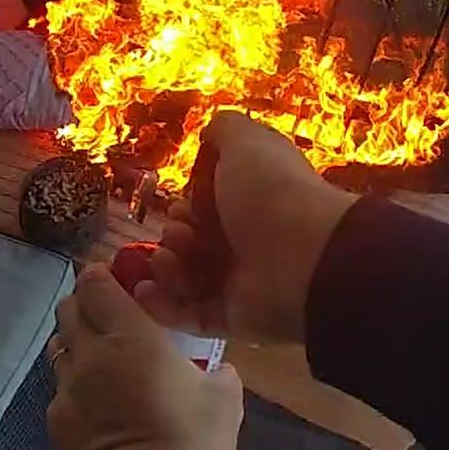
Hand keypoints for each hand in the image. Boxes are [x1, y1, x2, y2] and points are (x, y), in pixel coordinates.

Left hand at [46, 265, 243, 449]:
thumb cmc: (192, 441)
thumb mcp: (225, 398)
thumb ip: (217, 370)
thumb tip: (216, 369)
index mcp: (132, 337)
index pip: (96, 285)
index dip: (101, 276)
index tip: (114, 279)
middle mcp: (92, 354)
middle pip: (68, 309)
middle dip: (85, 304)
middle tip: (107, 315)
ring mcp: (68, 387)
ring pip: (59, 346)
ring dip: (75, 342)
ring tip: (98, 356)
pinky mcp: (56, 419)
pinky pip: (59, 387)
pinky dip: (74, 384)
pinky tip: (95, 400)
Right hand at [135, 111, 358, 343]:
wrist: (302, 259)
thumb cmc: (272, 193)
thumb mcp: (246, 143)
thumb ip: (223, 130)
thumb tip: (208, 130)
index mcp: (251, 201)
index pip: (205, 206)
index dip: (185, 204)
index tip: (182, 203)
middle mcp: (246, 241)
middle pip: (190, 241)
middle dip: (174, 234)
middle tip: (182, 233)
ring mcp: (238, 283)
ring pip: (183, 277)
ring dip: (165, 266)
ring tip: (171, 260)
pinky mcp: (230, 318)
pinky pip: (186, 315)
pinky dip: (161, 305)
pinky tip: (146, 291)